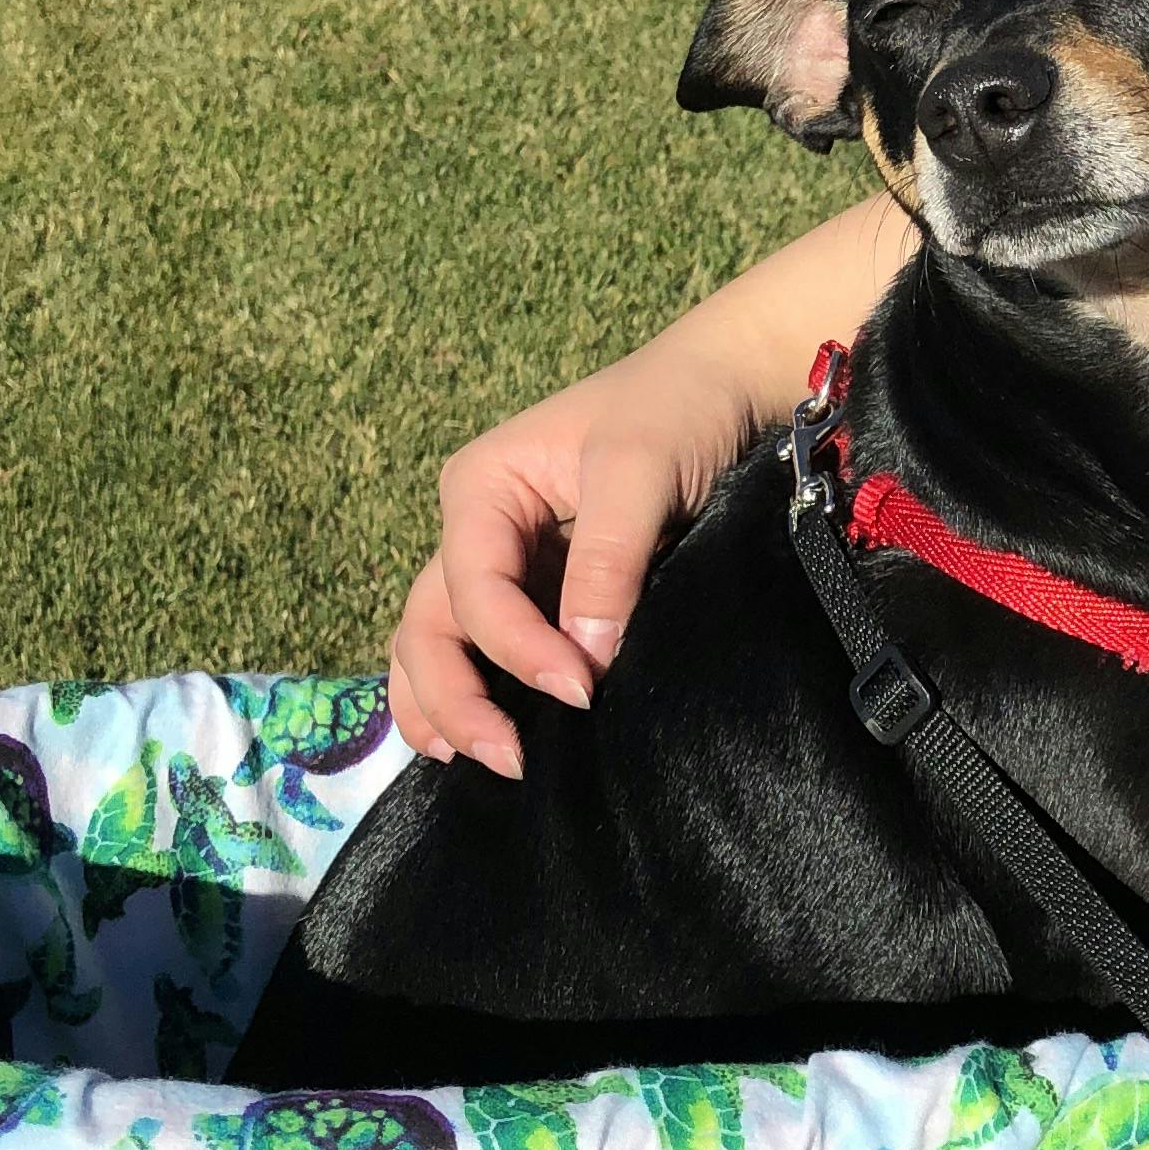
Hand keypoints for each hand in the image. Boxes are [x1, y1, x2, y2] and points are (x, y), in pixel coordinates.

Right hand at [388, 335, 755, 775]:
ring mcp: (501, 562)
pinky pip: (482, 647)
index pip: (472, 590)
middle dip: (454, 696)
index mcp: (481, 489)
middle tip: (507, 758)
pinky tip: (484, 738)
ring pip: (436, 641)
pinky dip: (470, 692)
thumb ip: (607, 561)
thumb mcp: (639, 468)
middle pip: (429, 624)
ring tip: (469, 761)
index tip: (580, 688)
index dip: (515, 649)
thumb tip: (585, 655)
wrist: (719, 388)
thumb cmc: (676, 410)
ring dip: (441, 704)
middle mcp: (474, 529)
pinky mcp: (536, 590)